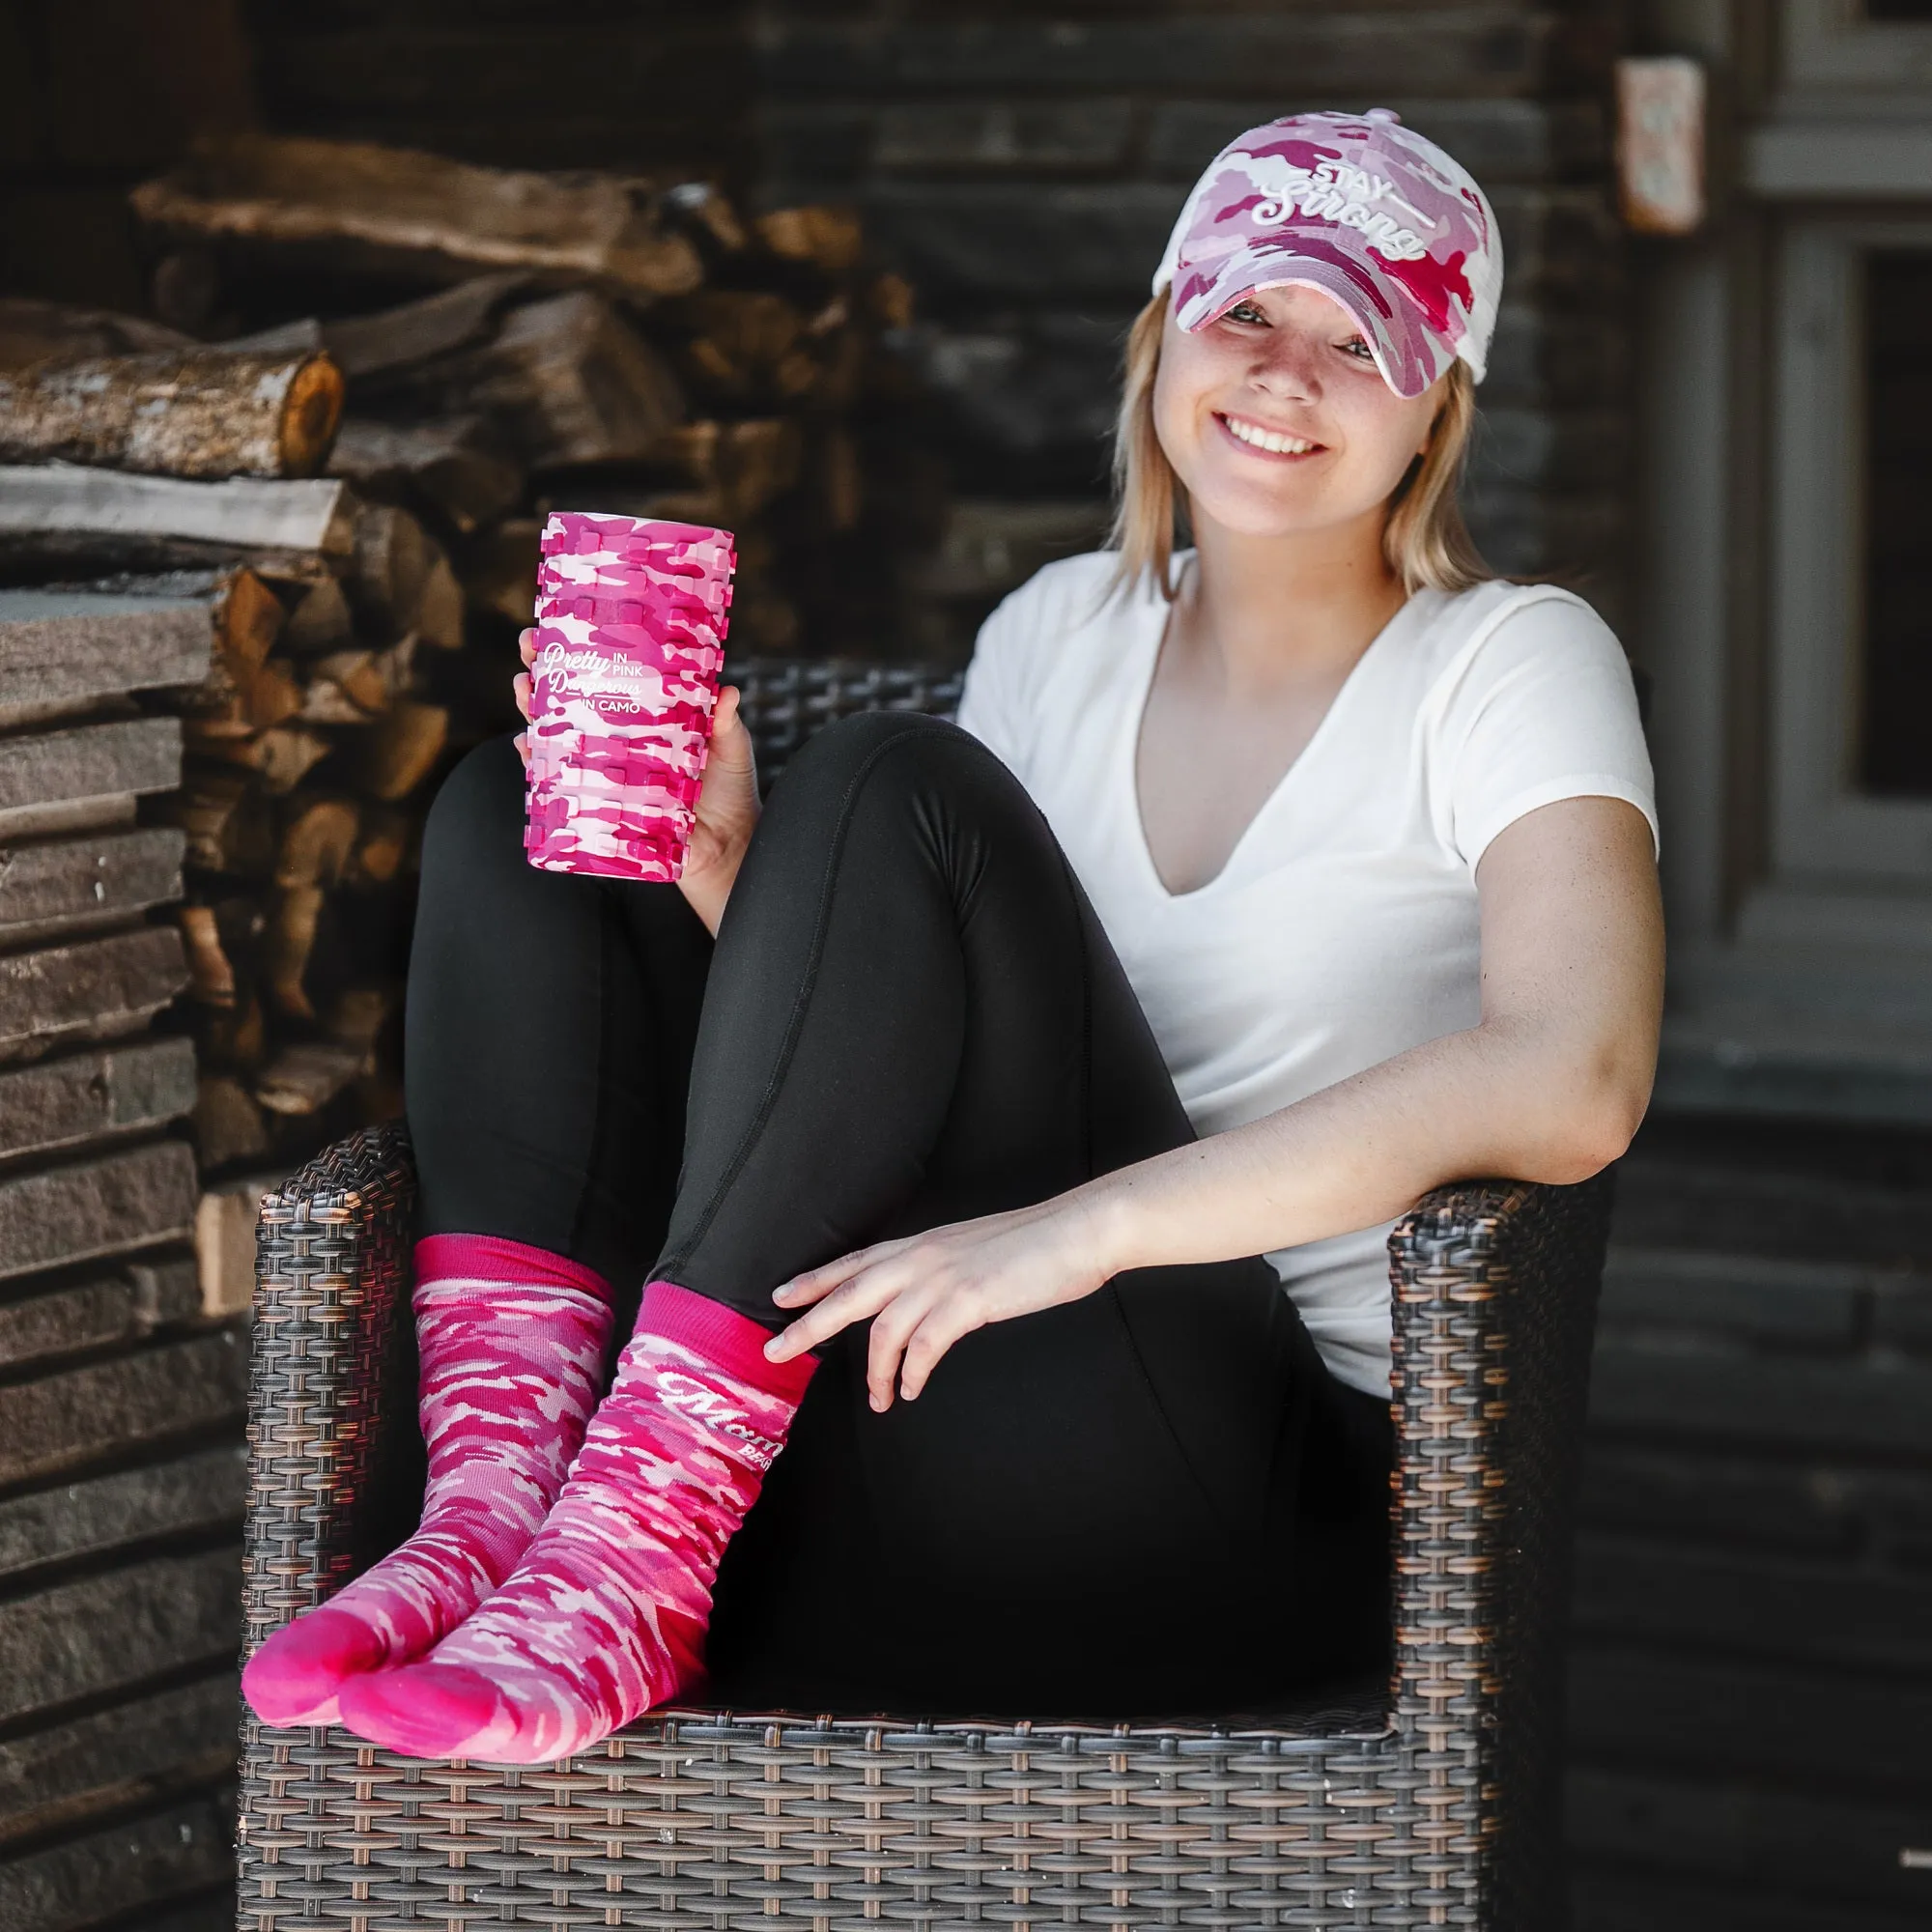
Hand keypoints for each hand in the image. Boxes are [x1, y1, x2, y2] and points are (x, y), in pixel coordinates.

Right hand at [515, 628, 759, 933]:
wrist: (728, 849)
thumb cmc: (730, 793)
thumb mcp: (730, 749)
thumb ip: (726, 723)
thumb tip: (728, 692)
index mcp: (644, 716)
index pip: (605, 675)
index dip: (578, 650)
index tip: (558, 623)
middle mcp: (617, 739)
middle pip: (569, 699)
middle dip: (541, 671)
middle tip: (530, 649)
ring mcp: (604, 771)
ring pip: (555, 735)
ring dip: (531, 711)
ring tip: (524, 690)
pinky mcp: (597, 805)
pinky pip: (557, 783)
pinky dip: (537, 764)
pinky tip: (527, 746)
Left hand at [764, 1196, 1115, 1408]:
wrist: (1078, 1231)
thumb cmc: (1034, 1244)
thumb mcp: (972, 1250)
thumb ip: (942, 1271)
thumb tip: (924, 1298)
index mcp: (923, 1243)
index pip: (855, 1261)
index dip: (815, 1279)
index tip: (783, 1296)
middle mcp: (923, 1256)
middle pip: (849, 1293)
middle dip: (809, 1324)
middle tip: (777, 1351)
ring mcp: (943, 1277)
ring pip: (883, 1328)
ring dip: (876, 1371)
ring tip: (880, 1398)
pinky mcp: (968, 1300)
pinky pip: (923, 1346)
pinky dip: (911, 1373)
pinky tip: (911, 1389)